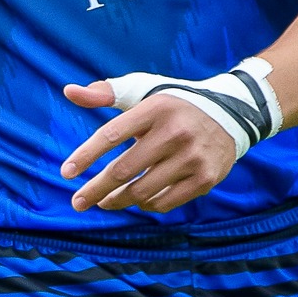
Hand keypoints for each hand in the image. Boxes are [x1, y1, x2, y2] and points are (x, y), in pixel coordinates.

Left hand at [61, 79, 237, 212]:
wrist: (232, 114)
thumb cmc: (173, 104)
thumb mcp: (143, 92)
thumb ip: (104, 92)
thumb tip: (69, 92)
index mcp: (156, 108)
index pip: (112, 134)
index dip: (86, 155)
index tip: (66, 173)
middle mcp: (175, 132)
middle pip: (124, 170)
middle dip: (95, 189)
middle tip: (77, 202)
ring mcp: (193, 157)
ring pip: (142, 191)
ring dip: (117, 201)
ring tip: (104, 201)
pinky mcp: (206, 178)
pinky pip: (164, 202)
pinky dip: (145, 205)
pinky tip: (136, 200)